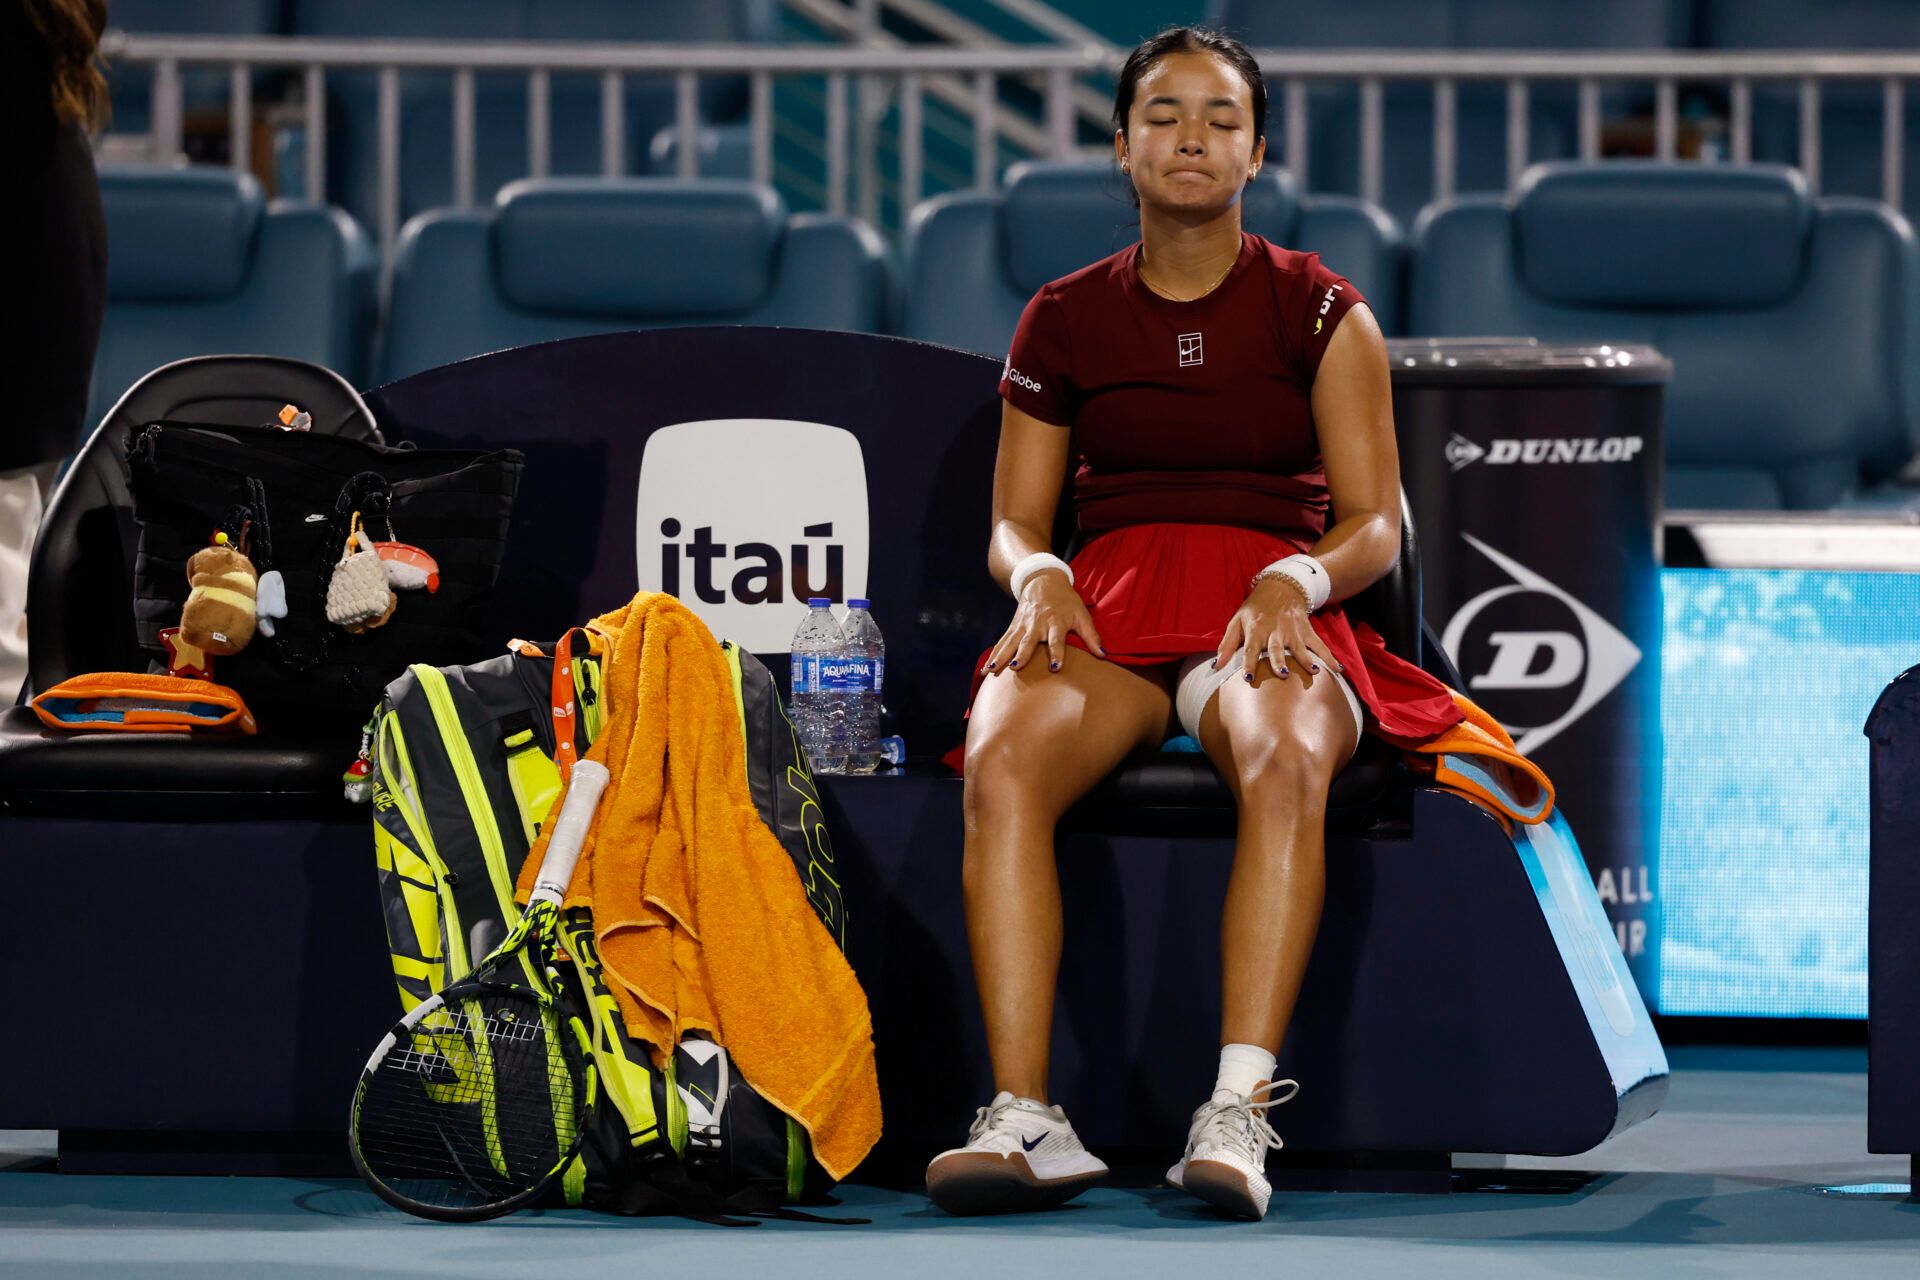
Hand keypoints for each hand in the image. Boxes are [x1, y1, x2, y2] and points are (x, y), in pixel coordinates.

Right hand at [986, 569, 1105, 674]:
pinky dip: (993, 655)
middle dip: (1022, 654)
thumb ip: (1091, 635)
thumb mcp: (1081, 614)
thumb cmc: (1066, 600)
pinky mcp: (1013, 627)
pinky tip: (986, 669)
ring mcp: (1022, 625)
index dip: (1056, 653)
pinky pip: (1002, 642)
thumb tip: (1103, 654)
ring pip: (1010, 642)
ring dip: (1001, 656)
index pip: (1056, 639)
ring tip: (992, 671)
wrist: (1043, 579)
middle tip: (1016, 667)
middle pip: (1028, 641)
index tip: (1054, 668)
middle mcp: (1037, 623)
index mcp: (1055, 621)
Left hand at [1215, 577, 1343, 685]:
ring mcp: (1293, 631)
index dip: (1248, 663)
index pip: (1250, 648)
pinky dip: (1329, 656)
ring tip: (1313, 672)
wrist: (1280, 587)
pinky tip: (1337, 669)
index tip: (1247, 678)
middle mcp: (1275, 631)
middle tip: (1282, 674)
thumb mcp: (1237, 621)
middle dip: (1279, 661)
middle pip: (1276, 649)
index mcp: (1255, 630)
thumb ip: (1227, 644)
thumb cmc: (1255, 609)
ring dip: (1306, 659)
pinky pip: (1319, 645)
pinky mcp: (1307, 631)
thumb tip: (1215, 665)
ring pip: (1300, 647)